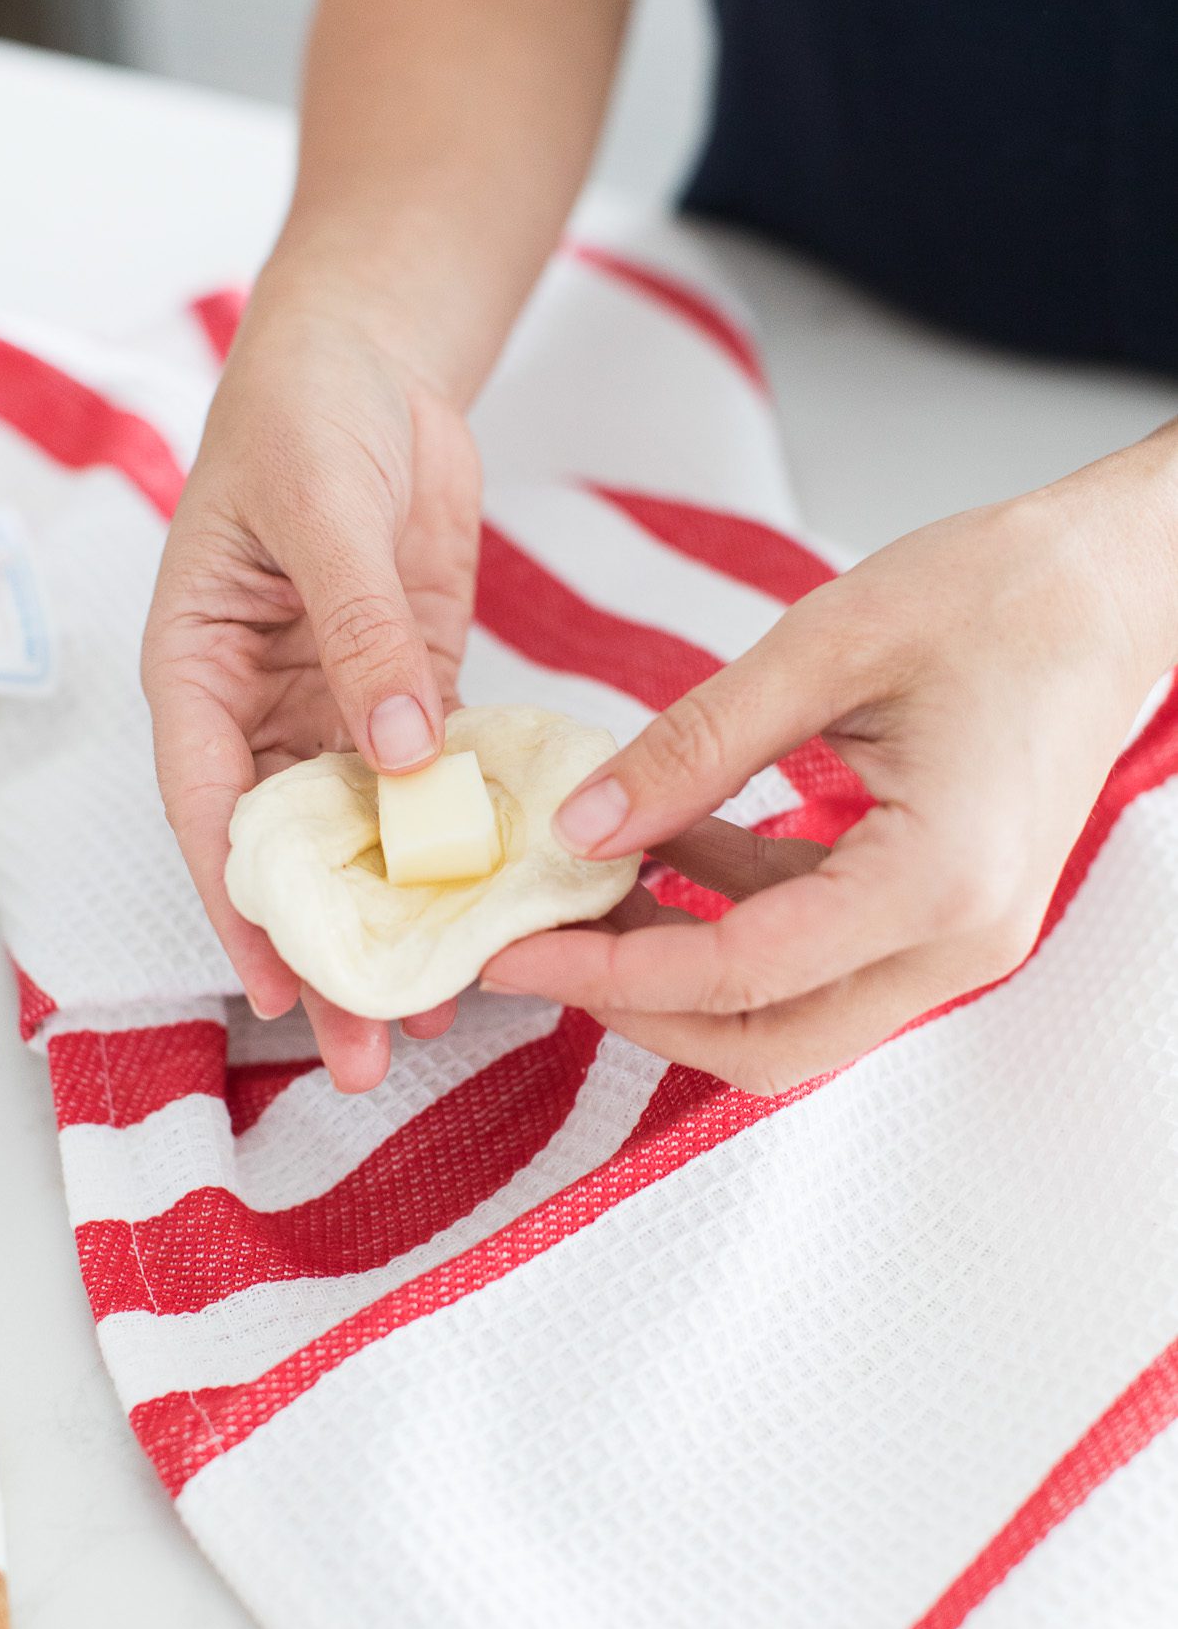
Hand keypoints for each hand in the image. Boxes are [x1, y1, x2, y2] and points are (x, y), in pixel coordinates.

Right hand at [142, 290, 480, 1089]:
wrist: (371, 353)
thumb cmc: (305, 411)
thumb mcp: (323, 512)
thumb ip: (360, 632)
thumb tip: (400, 759)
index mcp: (198, 671)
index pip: (212, 813)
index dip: (246, 910)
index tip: (286, 992)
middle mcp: (260, 709)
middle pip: (289, 852)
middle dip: (328, 949)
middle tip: (369, 1051)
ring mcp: (338, 707)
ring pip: (363, 837)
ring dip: (398, 916)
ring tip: (437, 1011)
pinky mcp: (410, 689)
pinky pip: (432, 783)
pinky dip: (457, 842)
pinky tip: (491, 904)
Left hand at [483, 434, 1177, 1092]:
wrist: (1116, 587)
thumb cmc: (1001, 595)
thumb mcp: (825, 647)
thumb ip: (694, 747)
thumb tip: (581, 827)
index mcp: (940, 878)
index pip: (743, 972)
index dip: (611, 970)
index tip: (512, 948)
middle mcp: (959, 940)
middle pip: (767, 1040)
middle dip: (636, 1005)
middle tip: (535, 943)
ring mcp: (956, 939)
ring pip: (788, 1014)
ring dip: (678, 969)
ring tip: (581, 888)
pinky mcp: (939, 915)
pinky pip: (816, 956)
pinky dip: (728, 922)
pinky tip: (660, 851)